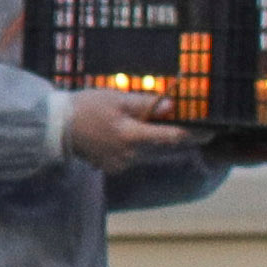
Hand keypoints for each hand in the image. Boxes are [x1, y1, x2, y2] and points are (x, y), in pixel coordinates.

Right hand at [61, 89, 196, 171]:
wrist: (55, 127)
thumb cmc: (86, 107)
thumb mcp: (117, 99)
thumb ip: (146, 104)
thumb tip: (173, 106)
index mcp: (131, 136)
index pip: (171, 137)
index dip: (193, 134)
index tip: (211, 131)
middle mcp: (129, 155)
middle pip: (163, 147)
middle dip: (176, 137)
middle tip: (190, 125)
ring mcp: (120, 164)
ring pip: (149, 152)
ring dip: (154, 141)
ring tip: (145, 124)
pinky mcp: (112, 167)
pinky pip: (134, 157)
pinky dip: (137, 146)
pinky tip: (124, 134)